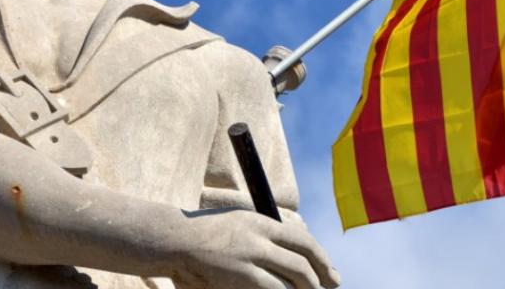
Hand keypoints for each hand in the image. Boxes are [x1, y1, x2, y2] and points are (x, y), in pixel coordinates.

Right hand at [172, 209, 340, 288]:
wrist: (172, 239)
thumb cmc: (199, 236)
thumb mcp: (234, 225)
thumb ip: (259, 236)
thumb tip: (284, 251)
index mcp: (259, 222)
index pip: (301, 238)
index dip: (320, 256)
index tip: (329, 270)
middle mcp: (260, 235)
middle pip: (303, 257)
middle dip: (322, 275)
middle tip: (333, 285)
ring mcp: (251, 255)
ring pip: (294, 276)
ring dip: (307, 288)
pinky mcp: (241, 275)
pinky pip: (274, 288)